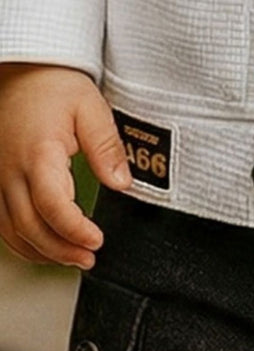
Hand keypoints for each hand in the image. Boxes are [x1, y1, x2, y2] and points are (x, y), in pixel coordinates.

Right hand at [0, 63, 131, 268]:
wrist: (21, 70)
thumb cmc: (53, 85)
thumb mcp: (90, 107)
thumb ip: (107, 147)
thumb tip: (122, 183)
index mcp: (37, 153)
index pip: (52, 205)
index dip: (74, 230)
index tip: (96, 240)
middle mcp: (11, 169)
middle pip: (30, 226)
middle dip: (61, 249)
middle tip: (89, 257)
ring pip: (13, 230)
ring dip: (43, 252)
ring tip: (74, 258)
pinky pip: (3, 223)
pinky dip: (25, 243)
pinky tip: (47, 249)